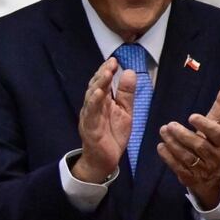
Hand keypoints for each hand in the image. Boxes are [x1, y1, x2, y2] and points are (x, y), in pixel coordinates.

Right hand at [71, 58, 134, 183]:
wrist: (105, 159)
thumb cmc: (112, 134)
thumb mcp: (125, 111)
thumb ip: (126, 93)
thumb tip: (130, 72)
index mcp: (102, 101)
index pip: (103, 82)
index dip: (107, 70)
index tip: (114, 60)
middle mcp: (93, 106)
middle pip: (96, 86)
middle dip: (102, 74)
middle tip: (111, 63)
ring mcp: (90, 116)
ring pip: (92, 97)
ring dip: (98, 85)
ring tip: (106, 74)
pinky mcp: (90, 128)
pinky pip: (91, 114)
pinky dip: (94, 103)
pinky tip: (98, 94)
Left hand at [157, 83, 219, 208]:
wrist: (211, 175)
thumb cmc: (212, 143)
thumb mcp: (217, 125)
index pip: (217, 134)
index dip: (205, 126)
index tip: (192, 117)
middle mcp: (214, 157)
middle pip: (199, 146)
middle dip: (183, 135)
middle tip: (169, 125)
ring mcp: (202, 169)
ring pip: (187, 157)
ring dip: (173, 144)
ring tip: (163, 131)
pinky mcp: (190, 177)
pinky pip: (179, 168)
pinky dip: (168, 157)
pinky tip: (161, 147)